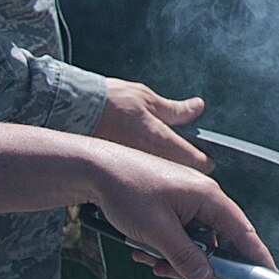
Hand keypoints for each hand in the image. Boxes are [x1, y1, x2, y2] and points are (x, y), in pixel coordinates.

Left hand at [87, 148, 275, 278]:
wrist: (95, 169)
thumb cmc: (127, 191)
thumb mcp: (158, 232)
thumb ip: (186, 257)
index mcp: (208, 197)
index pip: (243, 232)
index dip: (256, 257)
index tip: (268, 276)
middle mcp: (202, 197)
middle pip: (216, 242)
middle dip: (197, 264)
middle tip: (176, 276)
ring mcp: (186, 200)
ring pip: (194, 241)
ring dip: (175, 257)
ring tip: (150, 260)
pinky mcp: (170, 203)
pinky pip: (178, 233)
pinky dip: (165, 246)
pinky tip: (144, 250)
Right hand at [95, 79, 211, 171]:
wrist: (71, 112)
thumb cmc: (107, 101)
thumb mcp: (146, 98)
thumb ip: (174, 109)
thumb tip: (197, 107)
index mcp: (160, 139)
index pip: (196, 161)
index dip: (206, 160)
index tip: (207, 158)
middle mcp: (150, 159)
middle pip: (181, 175)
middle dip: (187, 170)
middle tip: (187, 160)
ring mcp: (135, 169)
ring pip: (162, 180)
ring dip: (168, 175)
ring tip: (163, 163)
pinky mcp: (120, 173)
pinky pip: (142, 180)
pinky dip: (147, 176)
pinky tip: (142, 167)